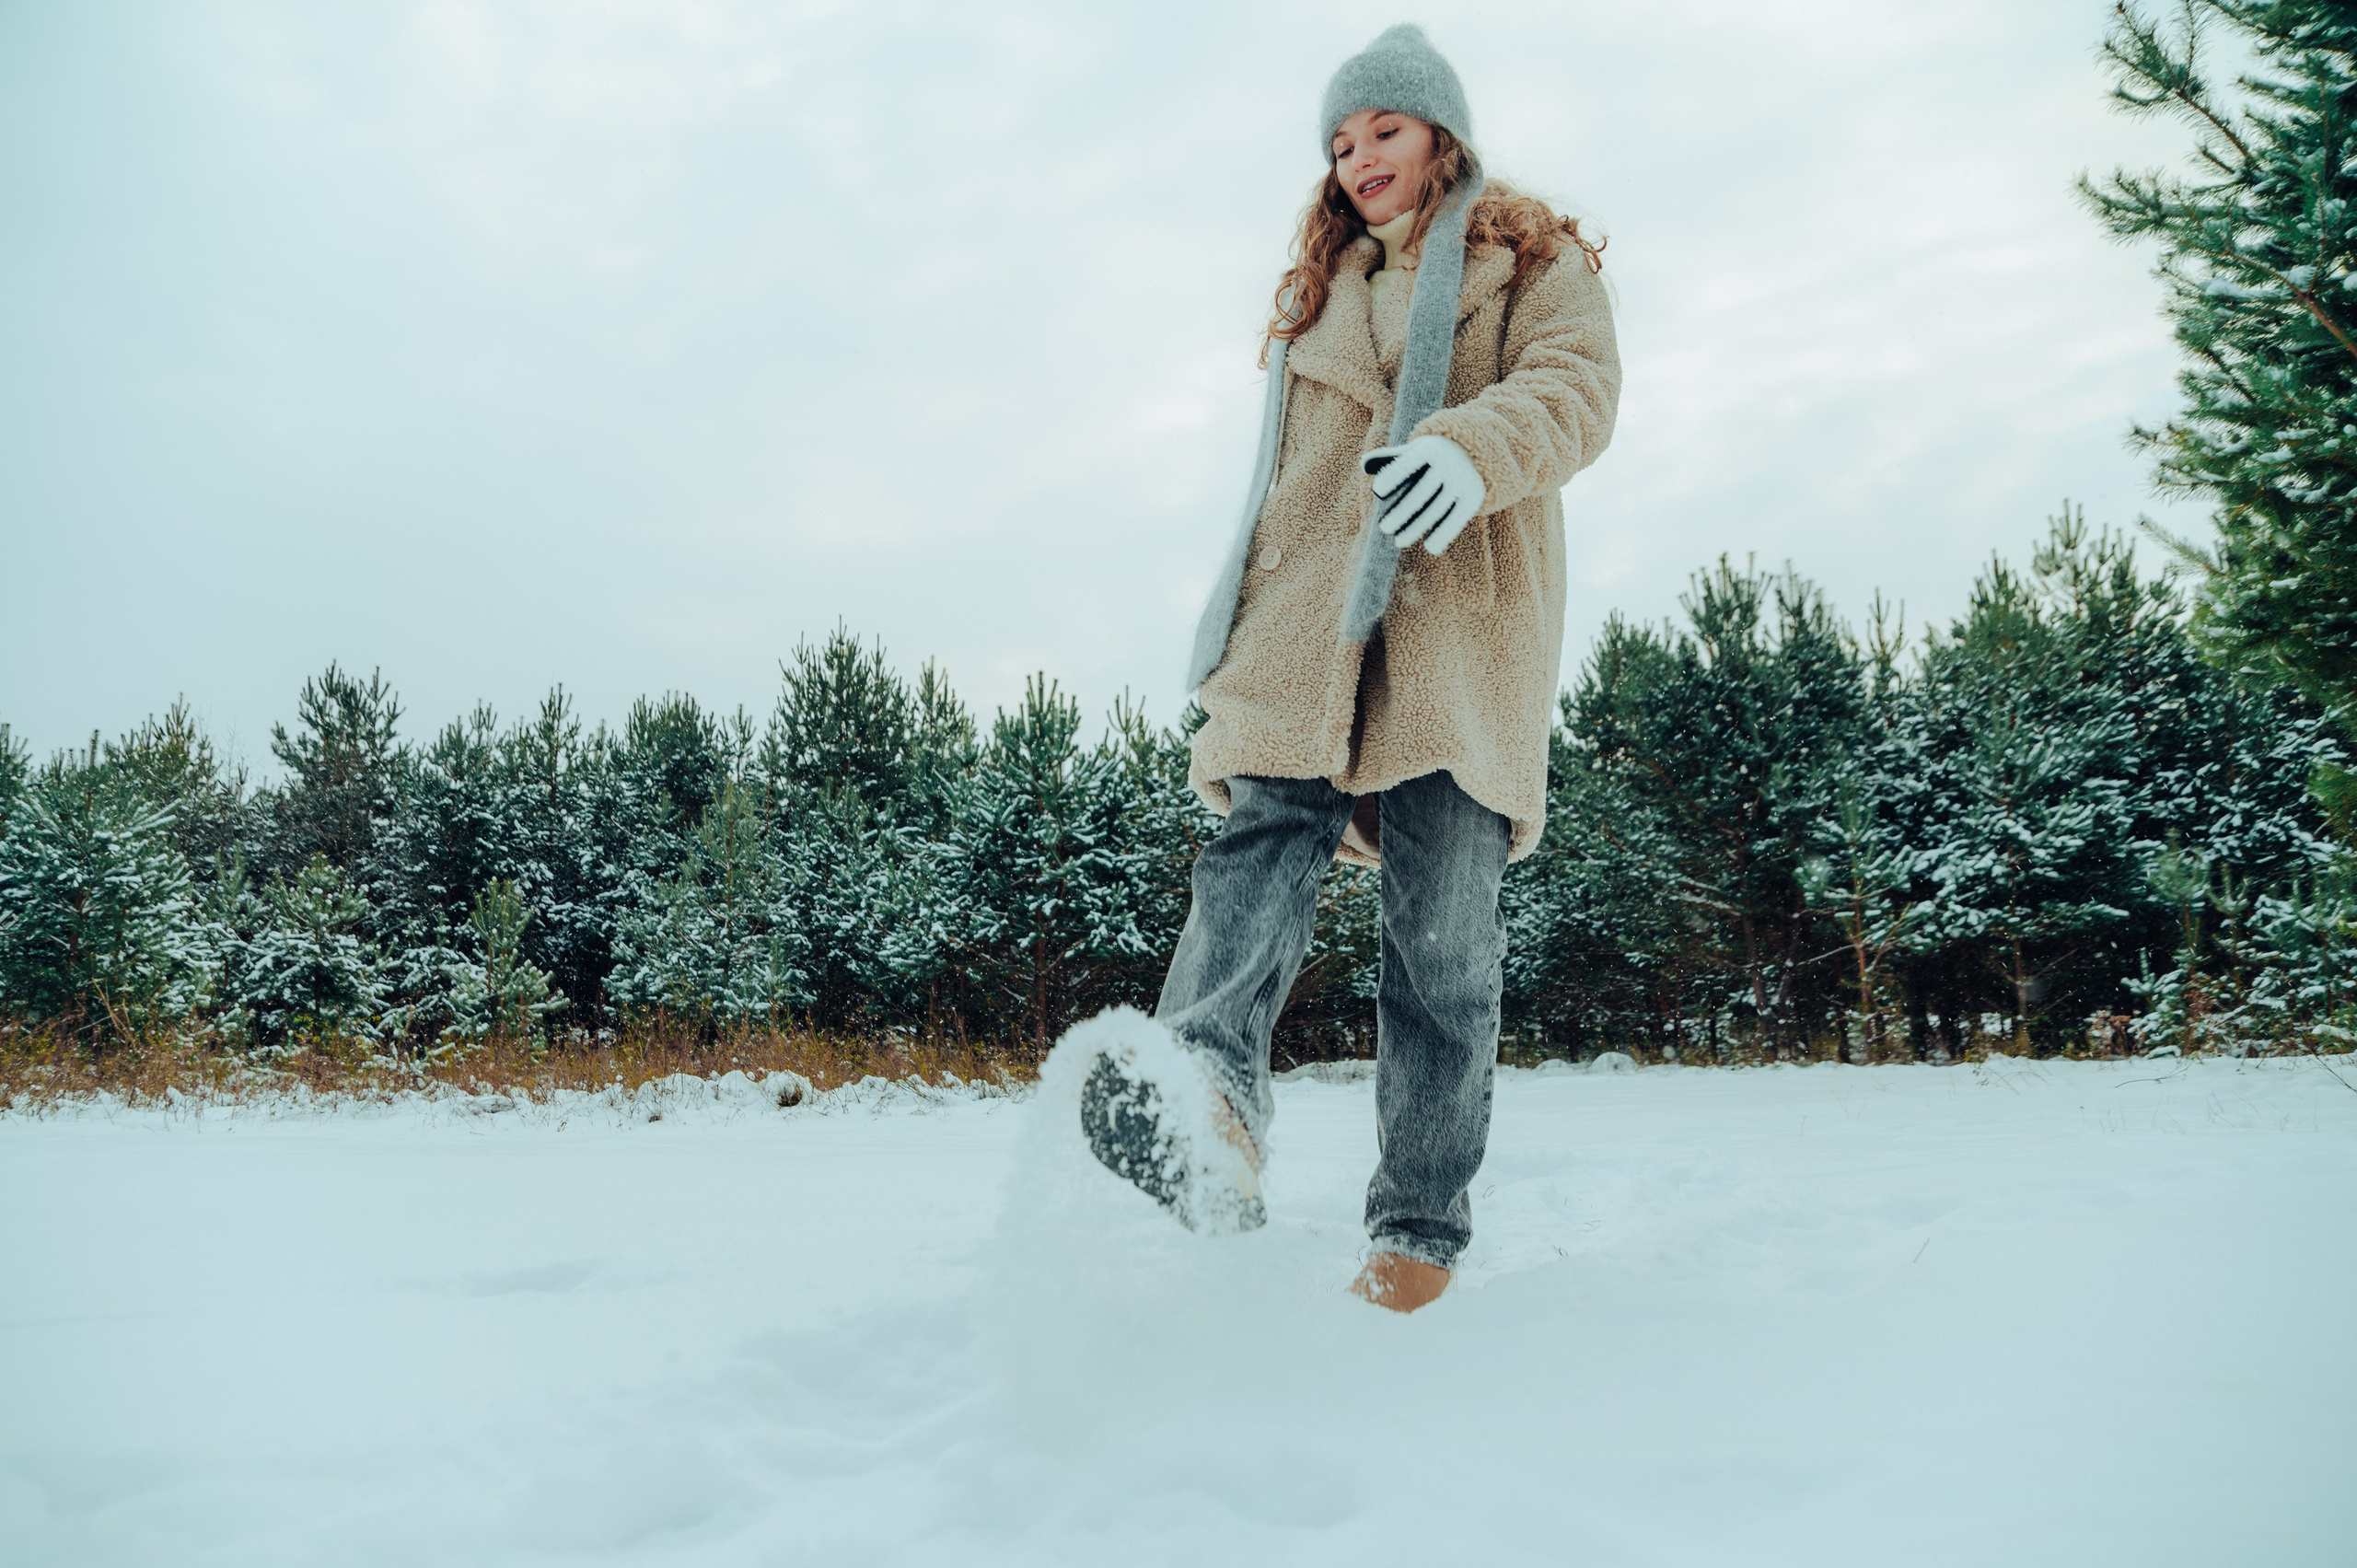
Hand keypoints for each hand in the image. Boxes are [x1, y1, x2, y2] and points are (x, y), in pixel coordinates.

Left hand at [1362, 435, 1485, 555]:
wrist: (1479, 450)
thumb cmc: (1434, 454)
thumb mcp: (1417, 450)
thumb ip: (1391, 457)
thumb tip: (1364, 465)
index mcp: (1430, 449)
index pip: (1408, 464)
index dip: (1393, 476)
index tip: (1378, 491)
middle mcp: (1448, 464)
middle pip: (1421, 492)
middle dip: (1401, 512)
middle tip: (1384, 528)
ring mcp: (1463, 481)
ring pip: (1437, 509)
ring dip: (1416, 528)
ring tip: (1399, 542)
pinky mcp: (1474, 496)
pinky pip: (1457, 519)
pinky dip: (1443, 534)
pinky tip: (1429, 547)